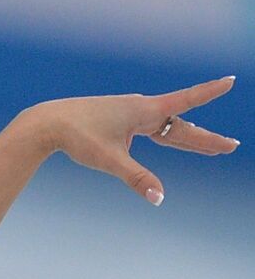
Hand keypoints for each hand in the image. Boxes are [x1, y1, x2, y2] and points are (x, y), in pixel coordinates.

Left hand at [27, 76, 238, 203]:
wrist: (46, 123)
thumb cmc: (77, 137)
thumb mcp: (109, 160)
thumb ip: (136, 178)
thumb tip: (159, 198)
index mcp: (143, 110)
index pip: (186, 101)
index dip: (209, 92)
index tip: (231, 80)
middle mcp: (138, 108)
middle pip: (179, 126)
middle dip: (204, 138)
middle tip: (231, 147)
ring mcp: (126, 112)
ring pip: (164, 128)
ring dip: (186, 138)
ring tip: (209, 147)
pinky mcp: (115, 119)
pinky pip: (148, 128)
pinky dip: (162, 135)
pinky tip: (162, 136)